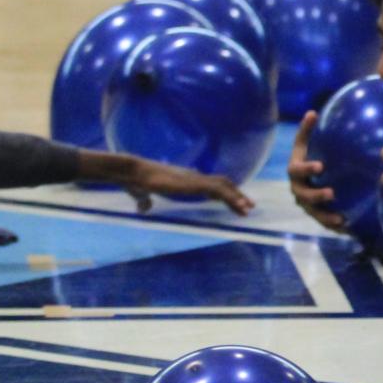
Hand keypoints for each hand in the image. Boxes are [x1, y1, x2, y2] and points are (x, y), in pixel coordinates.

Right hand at [121, 158, 254, 214]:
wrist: (133, 172)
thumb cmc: (136, 182)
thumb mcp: (144, 194)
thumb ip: (146, 201)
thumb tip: (143, 208)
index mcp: (185, 180)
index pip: (210, 184)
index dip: (223, 192)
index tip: (233, 202)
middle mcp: (193, 177)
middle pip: (222, 184)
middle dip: (236, 195)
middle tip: (249, 207)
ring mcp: (194, 180)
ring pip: (222, 187)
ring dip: (236, 198)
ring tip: (247, 210)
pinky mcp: (193, 184)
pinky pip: (217, 190)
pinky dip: (230, 197)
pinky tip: (239, 206)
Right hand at [288, 109, 348, 231]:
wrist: (308, 178)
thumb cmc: (308, 157)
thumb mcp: (305, 144)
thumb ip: (307, 130)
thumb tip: (313, 112)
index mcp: (295, 171)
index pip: (297, 170)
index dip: (307, 168)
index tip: (320, 166)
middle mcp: (298, 189)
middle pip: (303, 195)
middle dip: (316, 195)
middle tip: (331, 193)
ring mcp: (305, 204)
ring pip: (313, 213)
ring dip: (325, 216)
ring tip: (340, 218)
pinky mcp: (316, 214)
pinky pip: (323, 222)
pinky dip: (333, 225)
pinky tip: (346, 227)